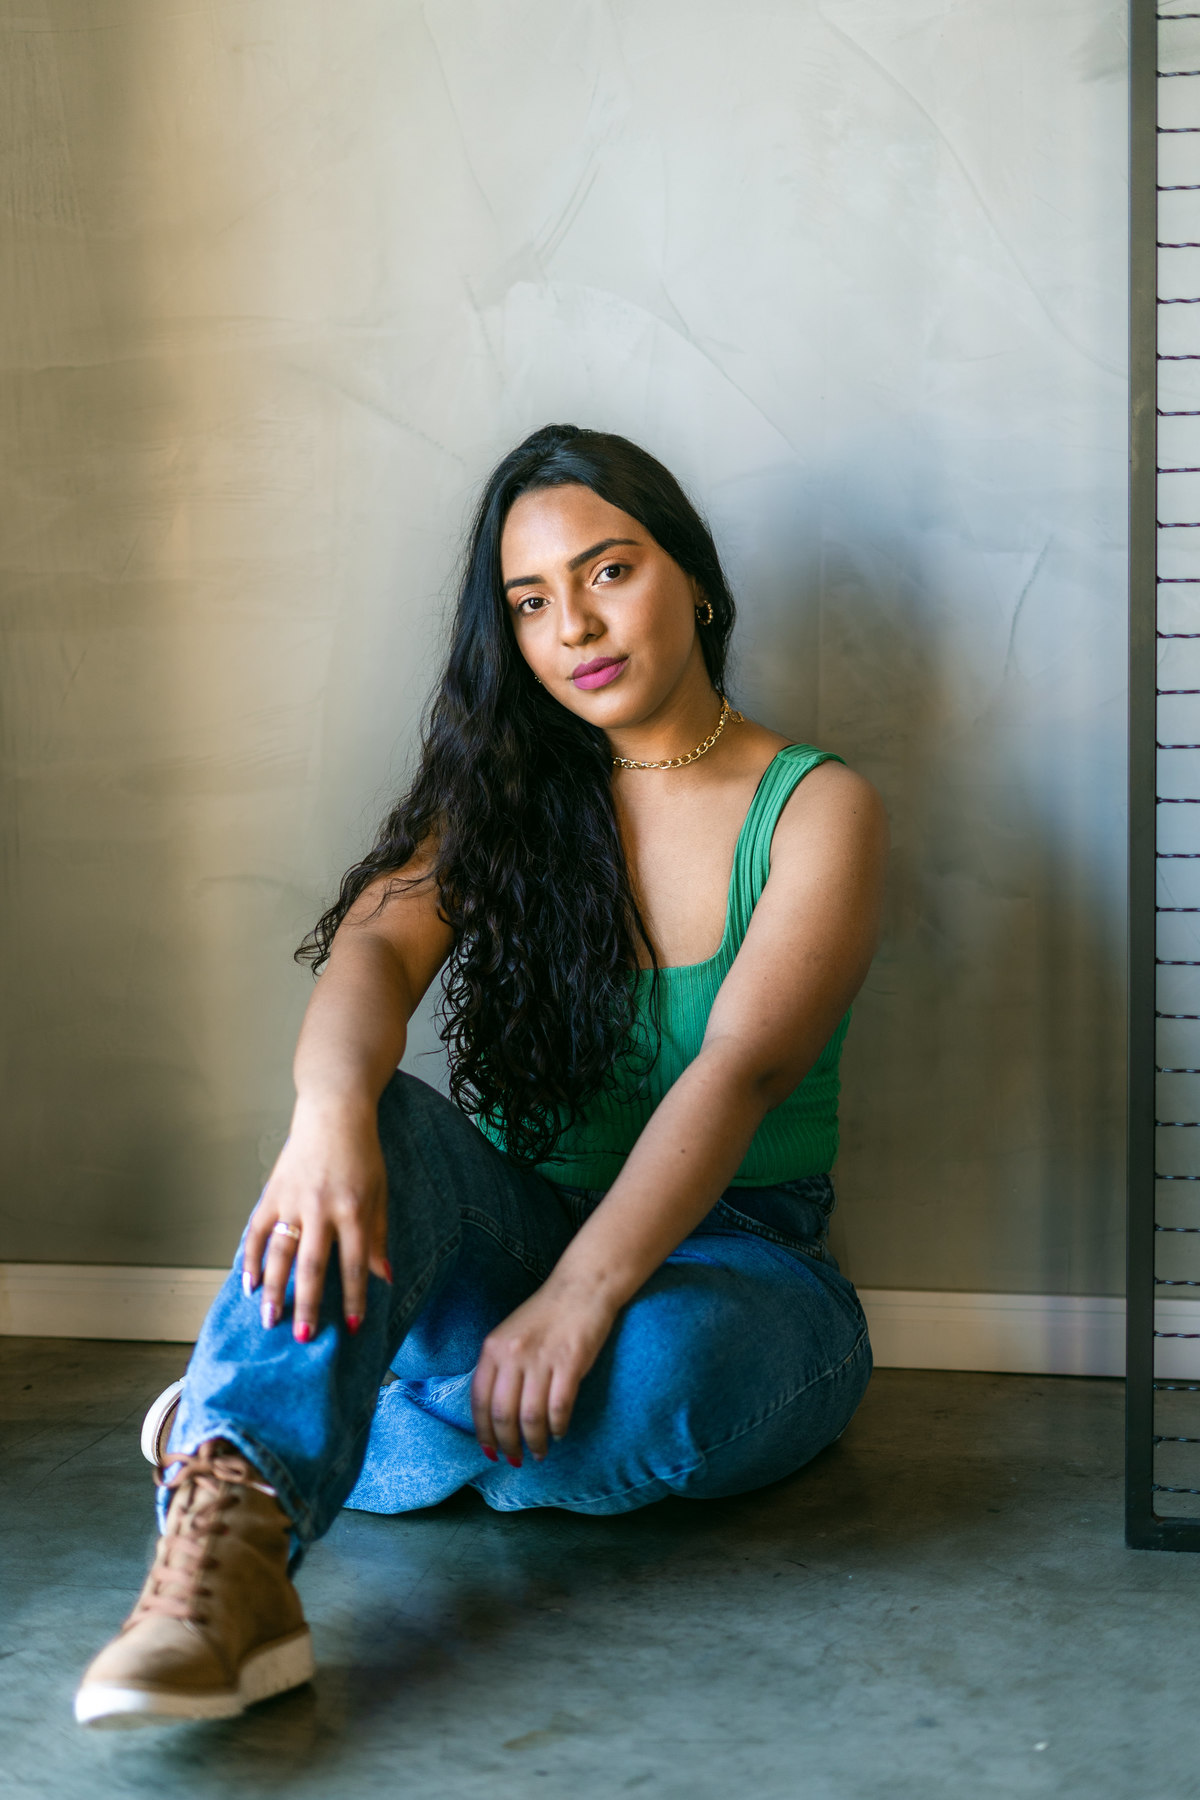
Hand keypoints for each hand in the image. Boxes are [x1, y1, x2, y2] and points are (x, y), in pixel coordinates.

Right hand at [242, 1097, 390, 1342]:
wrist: (333, 1113)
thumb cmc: (362, 1155)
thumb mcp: (379, 1193)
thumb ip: (378, 1235)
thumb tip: (383, 1277)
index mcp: (354, 1210)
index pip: (354, 1264)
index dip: (353, 1298)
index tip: (351, 1328)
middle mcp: (322, 1208)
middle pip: (313, 1266)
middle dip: (308, 1304)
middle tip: (304, 1337)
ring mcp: (293, 1201)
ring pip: (280, 1253)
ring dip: (274, 1290)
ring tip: (269, 1321)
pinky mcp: (272, 1193)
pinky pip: (257, 1232)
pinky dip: (251, 1259)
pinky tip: (248, 1285)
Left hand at [470, 1278, 616, 1464]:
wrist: (583, 1287)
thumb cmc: (546, 1313)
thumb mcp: (510, 1335)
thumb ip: (499, 1367)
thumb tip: (493, 1412)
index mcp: (493, 1348)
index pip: (479, 1400)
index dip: (483, 1432)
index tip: (489, 1451)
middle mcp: (513, 1355)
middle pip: (502, 1414)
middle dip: (507, 1444)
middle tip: (515, 1459)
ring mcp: (541, 1359)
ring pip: (530, 1417)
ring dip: (534, 1441)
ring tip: (538, 1453)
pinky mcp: (570, 1363)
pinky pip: (559, 1407)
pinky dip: (557, 1427)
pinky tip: (559, 1433)